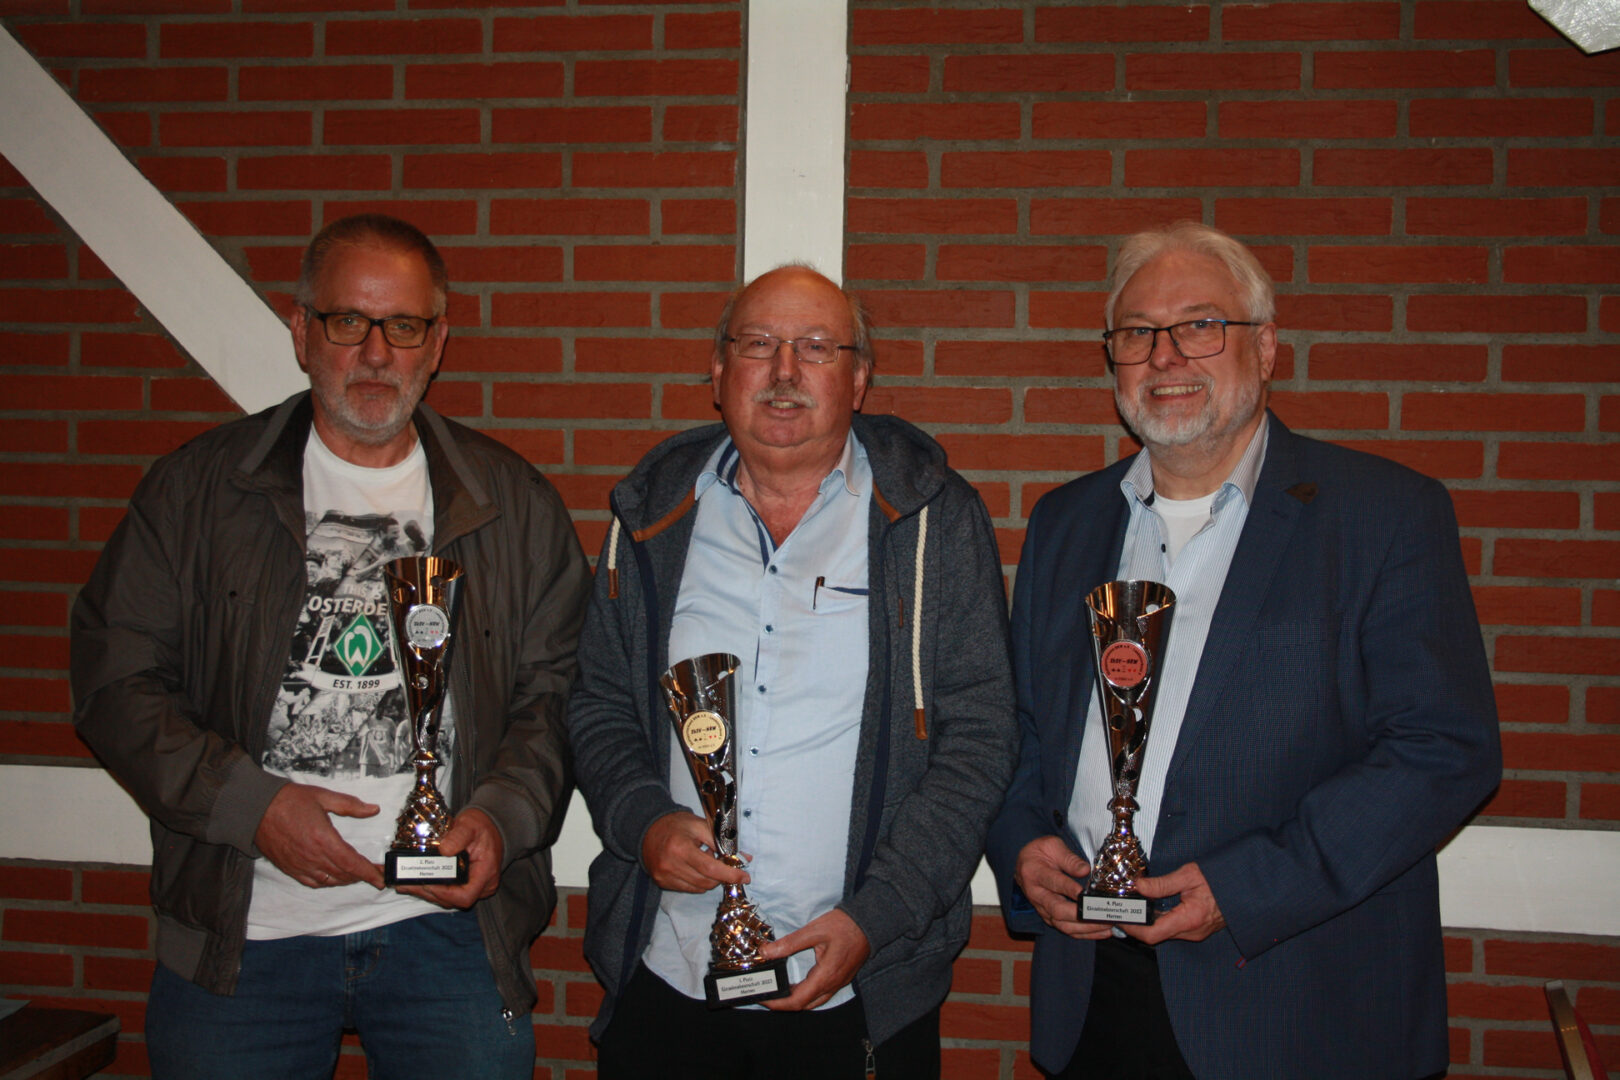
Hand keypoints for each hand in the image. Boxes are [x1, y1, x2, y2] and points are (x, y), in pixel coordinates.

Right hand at [255, 782, 382, 889]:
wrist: (256, 809)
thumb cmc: (289, 801)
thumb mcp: (323, 797)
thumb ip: (350, 805)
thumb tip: (373, 809)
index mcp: (323, 839)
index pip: (352, 863)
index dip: (369, 873)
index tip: (381, 878)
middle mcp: (313, 856)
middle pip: (344, 875)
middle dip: (363, 876)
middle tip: (375, 874)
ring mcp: (300, 865)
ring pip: (330, 881)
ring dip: (347, 880)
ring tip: (358, 874)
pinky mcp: (290, 868)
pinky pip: (313, 883)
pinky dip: (328, 883)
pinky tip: (334, 877)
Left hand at [394, 808, 503, 908]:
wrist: (489, 827)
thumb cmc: (481, 826)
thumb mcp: (470, 825)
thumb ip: (458, 836)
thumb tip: (443, 850)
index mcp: (486, 873)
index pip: (466, 896)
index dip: (444, 894)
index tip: (427, 883)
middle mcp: (482, 886)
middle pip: (453, 900)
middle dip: (428, 893)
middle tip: (406, 883)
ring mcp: (475, 888)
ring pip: (448, 899)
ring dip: (426, 892)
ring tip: (405, 883)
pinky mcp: (466, 886)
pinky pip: (448, 893)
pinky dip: (431, 889)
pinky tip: (415, 882)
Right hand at [641, 811, 747, 892]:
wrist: (647, 829)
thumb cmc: (676, 825)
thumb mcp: (699, 825)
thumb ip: (721, 841)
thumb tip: (744, 858)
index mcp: (680, 848)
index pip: (710, 868)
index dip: (730, 874)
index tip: (744, 876)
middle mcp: (670, 865)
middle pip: (706, 881)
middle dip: (721, 875)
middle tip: (723, 862)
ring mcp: (664, 876)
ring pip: (700, 888)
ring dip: (710, 878)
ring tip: (705, 860)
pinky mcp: (662, 883)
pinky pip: (689, 888)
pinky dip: (698, 881)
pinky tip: (694, 867)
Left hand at [758, 909, 869, 1011]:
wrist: (869, 923)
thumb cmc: (844, 925)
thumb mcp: (814, 931)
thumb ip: (789, 943)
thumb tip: (765, 952)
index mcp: (825, 976)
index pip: (797, 1000)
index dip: (778, 1003)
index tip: (763, 999)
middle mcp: (832, 984)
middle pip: (804, 1005)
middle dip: (783, 1005)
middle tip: (766, 995)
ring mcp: (838, 983)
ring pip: (813, 1001)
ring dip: (795, 1000)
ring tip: (778, 991)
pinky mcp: (841, 979)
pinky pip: (821, 994)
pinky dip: (805, 994)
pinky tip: (796, 985)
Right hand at [1015, 835, 1113, 939]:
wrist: (1025, 864)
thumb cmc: (1040, 852)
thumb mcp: (1052, 845)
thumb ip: (1069, 857)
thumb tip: (1085, 870)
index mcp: (1034, 872)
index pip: (1053, 882)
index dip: (1069, 889)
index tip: (1086, 893)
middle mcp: (1036, 894)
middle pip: (1057, 909)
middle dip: (1081, 914)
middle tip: (1102, 912)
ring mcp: (1042, 909)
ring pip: (1062, 924)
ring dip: (1086, 927)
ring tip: (1107, 924)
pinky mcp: (1049, 918)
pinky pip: (1066, 930)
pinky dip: (1085, 934)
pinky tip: (1102, 931)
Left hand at [1123, 861, 1225, 944]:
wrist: (1244, 887)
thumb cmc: (1221, 879)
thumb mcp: (1189, 875)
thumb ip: (1162, 883)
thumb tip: (1139, 886)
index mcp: (1189, 919)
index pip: (1152, 934)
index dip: (1132, 928)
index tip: (1118, 918)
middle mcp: (1192, 932)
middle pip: (1155, 936)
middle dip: (1135, 926)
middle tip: (1120, 911)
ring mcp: (1195, 933)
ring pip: (1163, 933)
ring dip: (1147, 923)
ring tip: (1132, 908)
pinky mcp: (1196, 929)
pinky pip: (1172, 929)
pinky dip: (1159, 921)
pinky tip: (1151, 909)